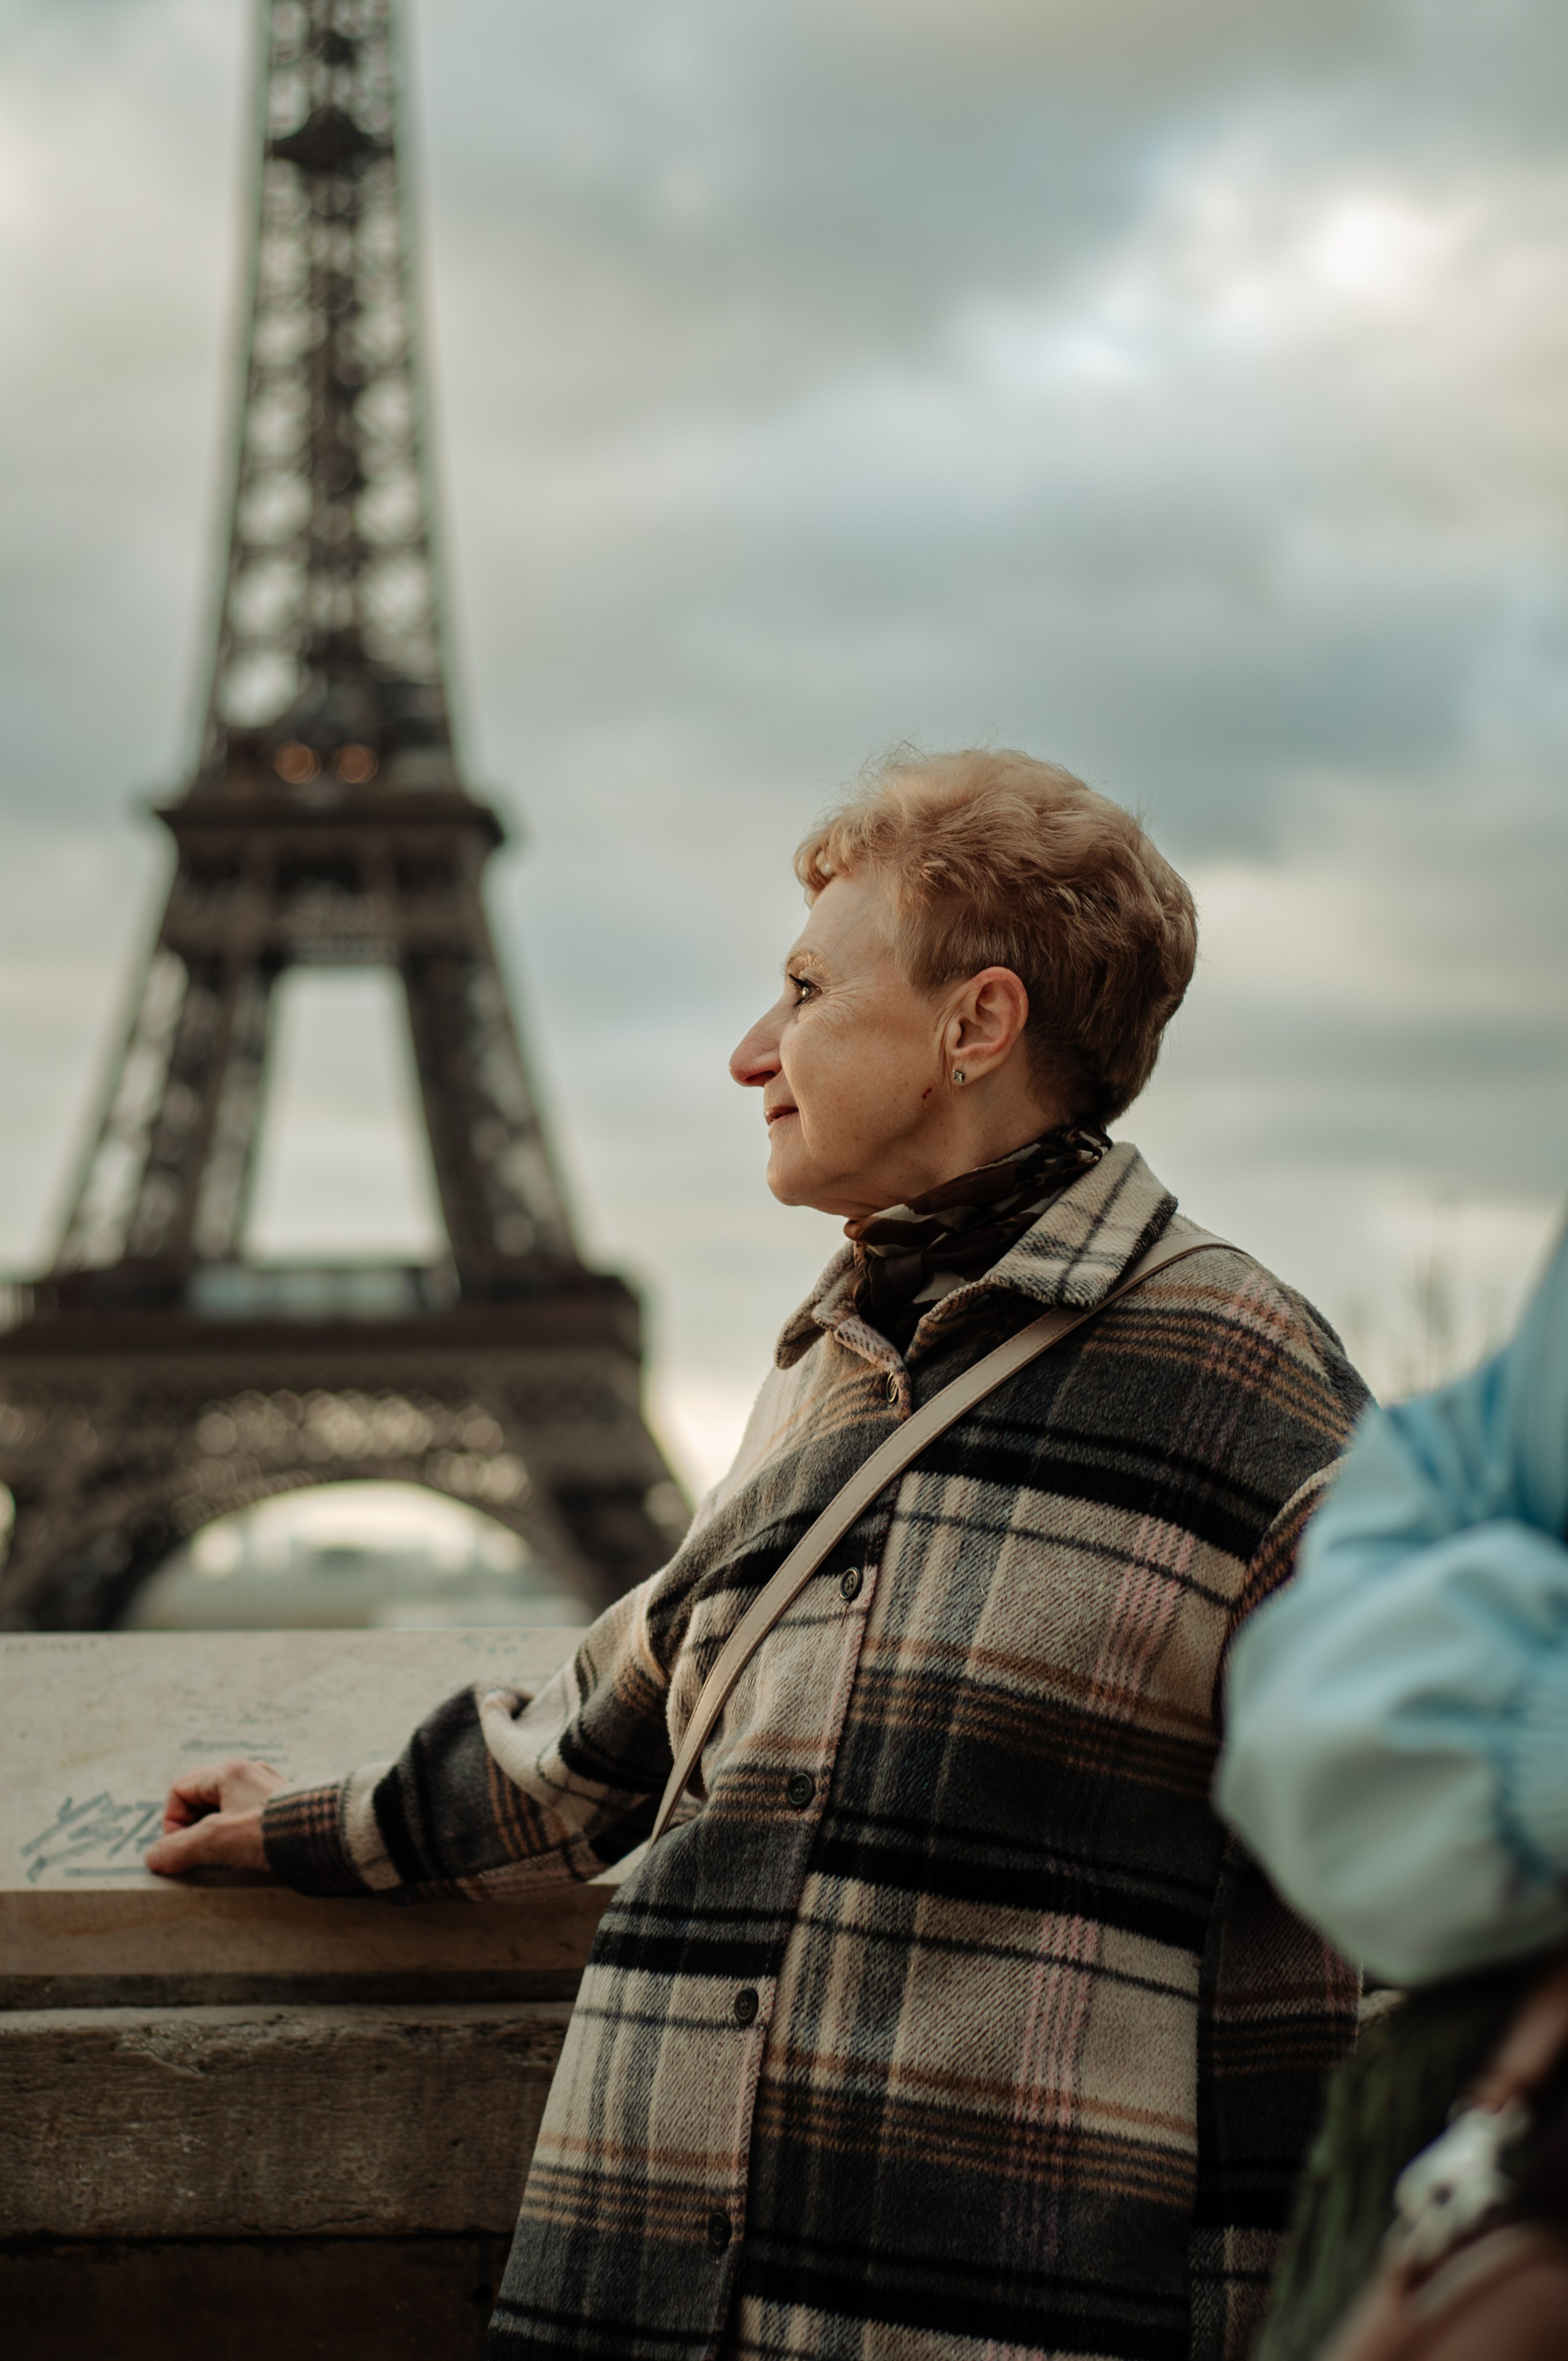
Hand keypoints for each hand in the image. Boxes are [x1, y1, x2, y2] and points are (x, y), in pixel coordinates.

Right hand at [145, 1757, 288, 1876]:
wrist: (326, 1838)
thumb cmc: (272, 1832)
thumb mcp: (217, 1841)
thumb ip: (179, 1849)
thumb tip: (153, 1858)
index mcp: (230, 1771)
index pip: (180, 1789)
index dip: (173, 1820)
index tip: (182, 1846)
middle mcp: (249, 1773)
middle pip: (201, 1798)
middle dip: (194, 1828)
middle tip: (201, 1853)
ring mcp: (267, 1789)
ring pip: (224, 1810)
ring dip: (215, 1834)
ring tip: (224, 1857)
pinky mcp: (281, 1808)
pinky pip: (246, 1818)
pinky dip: (237, 1836)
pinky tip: (246, 1855)